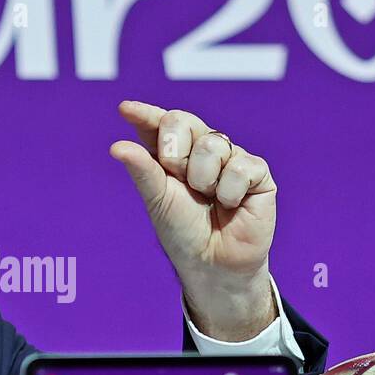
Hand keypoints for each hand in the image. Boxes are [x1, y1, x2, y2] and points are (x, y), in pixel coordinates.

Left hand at [110, 100, 277, 341]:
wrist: (212, 263)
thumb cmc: (182, 232)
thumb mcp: (157, 199)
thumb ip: (142, 170)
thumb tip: (117, 146)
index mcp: (173, 153)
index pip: (159, 123)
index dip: (145, 114)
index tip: (126, 110)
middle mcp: (201, 149)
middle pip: (183, 121)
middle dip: (174, 153)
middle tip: (180, 181)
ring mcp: (231, 157)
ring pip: (213, 144)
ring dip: (204, 178)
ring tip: (209, 200)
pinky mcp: (258, 172)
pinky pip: (241, 166)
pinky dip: (230, 192)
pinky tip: (232, 205)